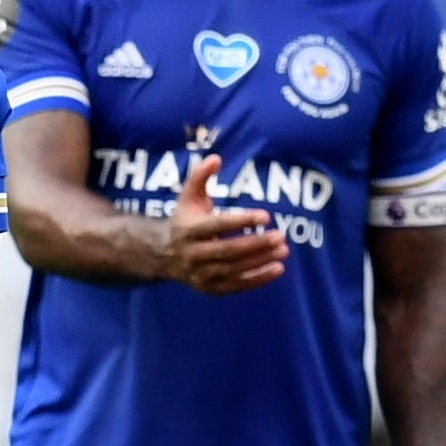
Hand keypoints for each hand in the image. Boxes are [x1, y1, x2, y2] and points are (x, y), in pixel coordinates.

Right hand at [164, 154, 288, 294]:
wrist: (162, 255)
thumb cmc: (184, 220)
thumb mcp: (188, 197)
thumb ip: (200, 176)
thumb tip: (216, 158)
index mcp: (187, 230)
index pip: (217, 225)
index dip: (242, 220)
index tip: (266, 215)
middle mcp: (192, 254)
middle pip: (227, 250)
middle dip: (256, 244)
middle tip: (280, 235)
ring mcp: (200, 274)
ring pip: (234, 269)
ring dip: (260, 261)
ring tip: (283, 249)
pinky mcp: (209, 288)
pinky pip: (236, 286)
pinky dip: (257, 279)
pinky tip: (277, 269)